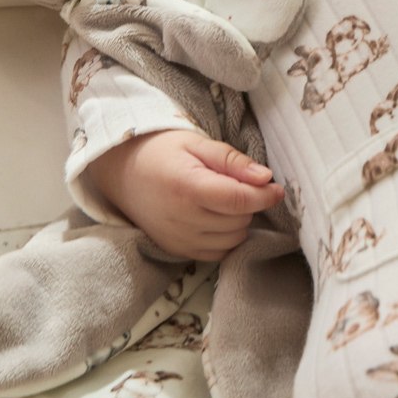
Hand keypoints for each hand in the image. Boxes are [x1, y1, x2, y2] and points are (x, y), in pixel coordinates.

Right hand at [92, 130, 283, 261]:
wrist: (121, 172)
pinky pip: (217, 254)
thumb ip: (232, 161)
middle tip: (237, 186)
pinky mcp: (176, 251)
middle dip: (248, 204)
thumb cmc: (161, 152)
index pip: (239, 200)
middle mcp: (182, 219)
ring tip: (223, 201)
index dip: (265, 195)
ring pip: (232, 240)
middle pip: (239, 221)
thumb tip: (266, 178)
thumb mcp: (196, 144)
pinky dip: (225, 239)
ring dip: (238, 222)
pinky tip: (215, 219)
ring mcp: (178, 239)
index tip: (276, 188)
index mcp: (187, 187)